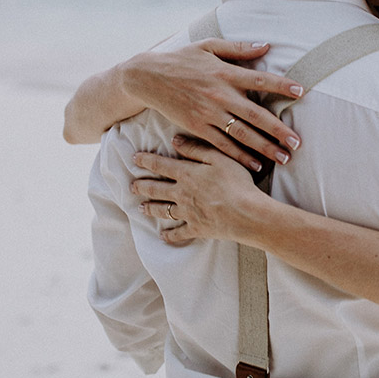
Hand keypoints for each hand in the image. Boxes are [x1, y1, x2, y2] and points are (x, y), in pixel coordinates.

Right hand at [121, 39, 303, 170]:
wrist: (148, 77)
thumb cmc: (182, 59)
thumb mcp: (209, 46)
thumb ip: (238, 48)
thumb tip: (266, 46)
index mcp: (225, 72)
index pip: (260, 79)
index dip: (281, 85)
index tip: (301, 92)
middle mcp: (220, 95)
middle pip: (255, 114)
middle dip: (278, 130)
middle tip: (297, 142)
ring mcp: (208, 114)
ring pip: (241, 134)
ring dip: (264, 148)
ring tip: (284, 158)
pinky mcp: (197, 128)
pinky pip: (222, 145)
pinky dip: (239, 157)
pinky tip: (255, 165)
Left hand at [131, 136, 263, 245]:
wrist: (246, 213)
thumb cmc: (236, 182)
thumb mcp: (219, 158)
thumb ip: (196, 149)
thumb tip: (175, 140)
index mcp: (187, 174)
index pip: (160, 165)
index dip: (146, 161)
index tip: (134, 158)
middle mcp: (182, 194)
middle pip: (156, 189)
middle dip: (142, 186)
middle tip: (132, 186)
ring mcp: (187, 213)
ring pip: (163, 210)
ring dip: (150, 208)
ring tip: (140, 207)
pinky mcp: (196, 229)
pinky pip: (178, 233)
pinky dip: (169, 236)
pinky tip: (162, 237)